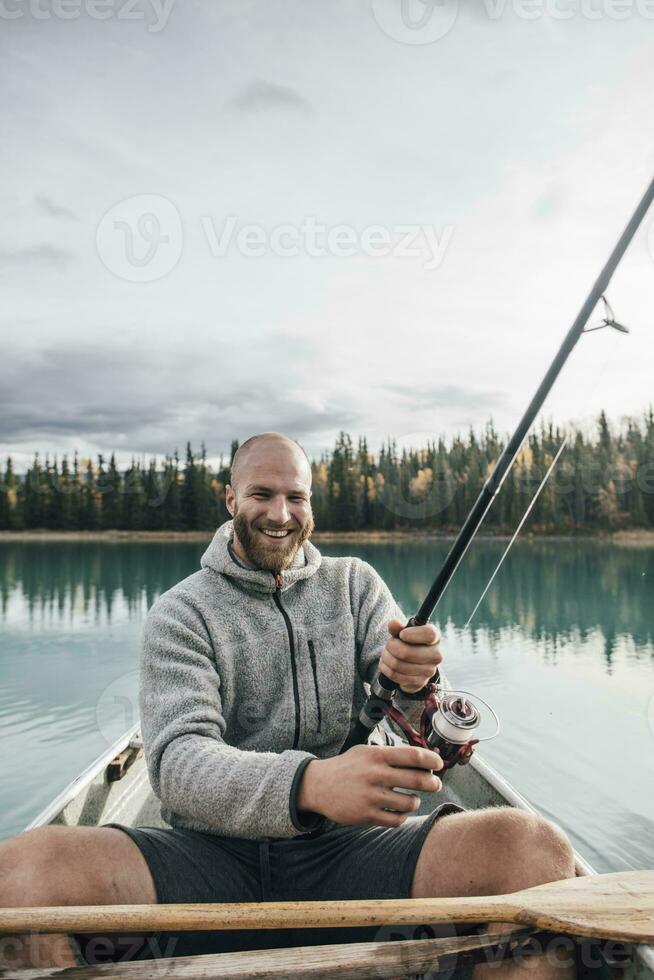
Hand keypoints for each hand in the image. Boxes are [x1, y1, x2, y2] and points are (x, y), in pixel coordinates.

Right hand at [296, 744, 442, 827]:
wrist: (318, 785)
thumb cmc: (346, 767)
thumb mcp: (365, 752)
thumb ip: (390, 754)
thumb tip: (420, 758)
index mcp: (377, 755)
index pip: (414, 756)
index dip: (432, 760)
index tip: (439, 764)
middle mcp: (376, 774)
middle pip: (418, 779)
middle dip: (432, 783)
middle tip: (435, 784)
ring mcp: (371, 796)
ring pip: (410, 803)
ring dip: (416, 801)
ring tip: (413, 799)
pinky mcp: (367, 815)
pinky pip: (396, 820)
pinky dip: (402, 816)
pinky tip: (399, 811)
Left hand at [380, 619, 442, 693]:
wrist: (412, 663)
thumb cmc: (409, 643)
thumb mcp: (403, 632)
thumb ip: (398, 627)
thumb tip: (393, 623)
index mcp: (435, 638)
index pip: (429, 634)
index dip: (412, 634)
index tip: (401, 635)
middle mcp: (436, 655)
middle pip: (406, 652)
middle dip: (390, 647)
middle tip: (389, 644)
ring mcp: (429, 671)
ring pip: (397, 664)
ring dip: (386, 658)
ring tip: (387, 654)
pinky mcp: (420, 683)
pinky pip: (395, 675)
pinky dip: (386, 669)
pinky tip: (388, 664)